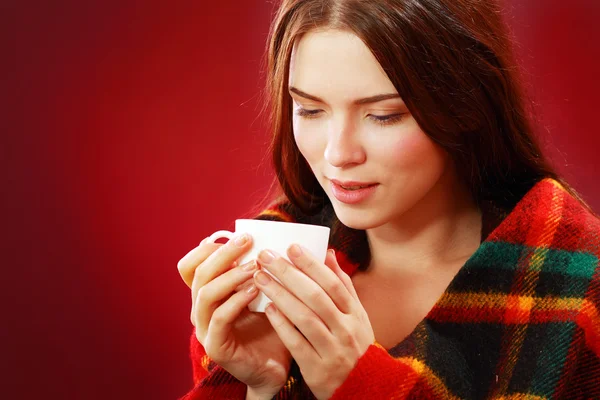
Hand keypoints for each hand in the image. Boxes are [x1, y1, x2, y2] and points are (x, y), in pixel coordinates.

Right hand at [177, 234, 291, 397]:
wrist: (277, 367)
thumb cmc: (273, 326)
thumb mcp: (267, 291)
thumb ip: (264, 269)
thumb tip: (280, 238)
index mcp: (209, 294)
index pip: (191, 266)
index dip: (207, 248)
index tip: (236, 235)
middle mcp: (202, 310)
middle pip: (198, 273)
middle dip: (222, 253)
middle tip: (247, 241)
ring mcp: (206, 329)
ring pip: (205, 293)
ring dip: (230, 275)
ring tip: (254, 266)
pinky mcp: (216, 346)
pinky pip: (220, 317)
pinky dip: (236, 300)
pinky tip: (256, 289)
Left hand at [253, 246, 374, 399]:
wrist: (364, 389)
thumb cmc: (355, 346)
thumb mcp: (356, 316)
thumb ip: (342, 285)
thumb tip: (328, 252)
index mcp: (355, 315)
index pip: (333, 284)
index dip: (312, 264)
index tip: (291, 247)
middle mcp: (347, 330)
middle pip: (316, 297)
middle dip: (289, 274)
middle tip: (266, 257)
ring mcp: (333, 351)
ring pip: (305, 318)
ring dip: (281, 295)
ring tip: (260, 278)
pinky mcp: (317, 370)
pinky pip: (297, 343)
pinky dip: (282, 324)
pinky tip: (268, 308)